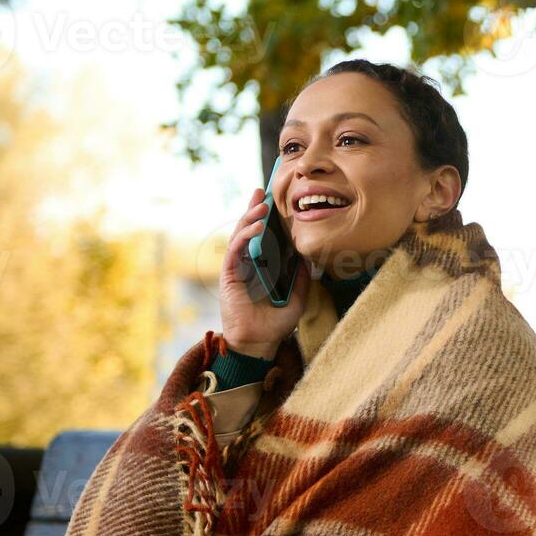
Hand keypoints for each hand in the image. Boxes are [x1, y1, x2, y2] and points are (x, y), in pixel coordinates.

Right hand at [219, 186, 309, 359]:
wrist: (259, 343)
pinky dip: (245, 238)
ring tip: (262, 206)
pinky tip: (257, 228)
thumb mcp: (298, 297)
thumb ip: (301, 277)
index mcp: (261, 267)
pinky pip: (235, 251)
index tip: (272, 201)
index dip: (265, 219)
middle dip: (253, 210)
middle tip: (261, 192)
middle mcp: (247, 265)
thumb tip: (307, 255)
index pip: (262, 238)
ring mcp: (236, 269)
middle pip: (248, 231)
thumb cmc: (275, 324)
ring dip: (249, 219)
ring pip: (239, 237)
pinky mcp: (228, 275)